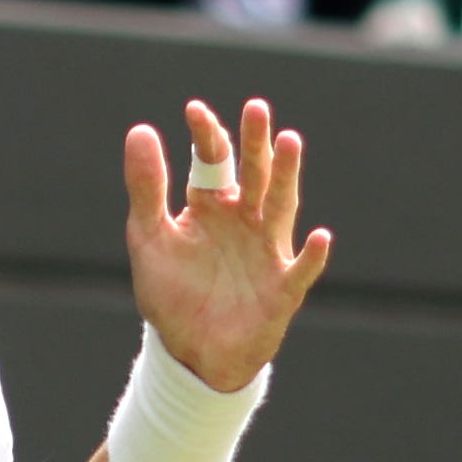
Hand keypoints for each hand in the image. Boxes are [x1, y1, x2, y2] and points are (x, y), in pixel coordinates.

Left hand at [123, 100, 330, 395]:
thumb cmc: (173, 294)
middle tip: (255, 108)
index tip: (193, 111)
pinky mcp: (281, 290)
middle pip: (254, 172)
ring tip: (289, 141)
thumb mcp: (150, 239)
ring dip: (286, 176)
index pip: (213, 160)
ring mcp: (267, 251)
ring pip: (281, 206)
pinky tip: (320, 237)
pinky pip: (300, 271)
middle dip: (254, 142)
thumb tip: (141, 129)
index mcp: (212, 204)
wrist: (190, 353)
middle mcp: (245, 219)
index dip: (206, 135)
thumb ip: (147, 188)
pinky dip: (311, 257)